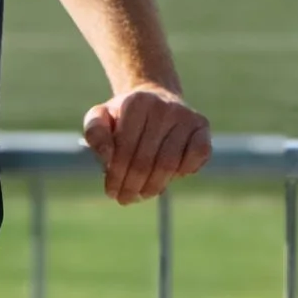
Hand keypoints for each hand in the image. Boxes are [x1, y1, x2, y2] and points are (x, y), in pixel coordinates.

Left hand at [82, 86, 212, 203]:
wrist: (155, 98)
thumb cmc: (124, 117)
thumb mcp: (101, 118)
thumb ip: (95, 133)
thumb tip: (107, 158)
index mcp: (136, 102)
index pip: (125, 151)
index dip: (116, 177)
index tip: (111, 191)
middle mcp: (164, 106)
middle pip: (146, 161)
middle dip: (132, 187)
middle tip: (125, 199)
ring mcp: (186, 115)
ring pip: (170, 164)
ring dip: (154, 187)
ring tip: (142, 195)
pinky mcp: (202, 125)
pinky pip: (197, 155)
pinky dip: (184, 172)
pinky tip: (169, 177)